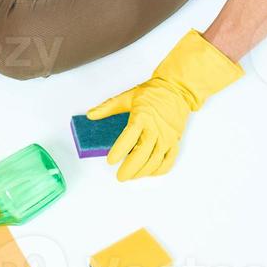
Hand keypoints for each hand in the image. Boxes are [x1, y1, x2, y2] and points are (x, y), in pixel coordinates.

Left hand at [87, 30, 242, 180]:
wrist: (177, 90)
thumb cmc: (152, 92)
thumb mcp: (127, 97)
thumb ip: (107, 107)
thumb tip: (90, 114)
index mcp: (142, 117)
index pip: (129, 138)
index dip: (119, 151)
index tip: (110, 161)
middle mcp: (156, 129)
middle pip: (142, 154)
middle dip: (130, 168)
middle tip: (119, 176)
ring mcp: (167, 137)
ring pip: (155, 161)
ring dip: (142, 172)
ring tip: (131, 176)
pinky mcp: (175, 141)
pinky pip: (168, 160)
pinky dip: (159, 170)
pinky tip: (149, 172)